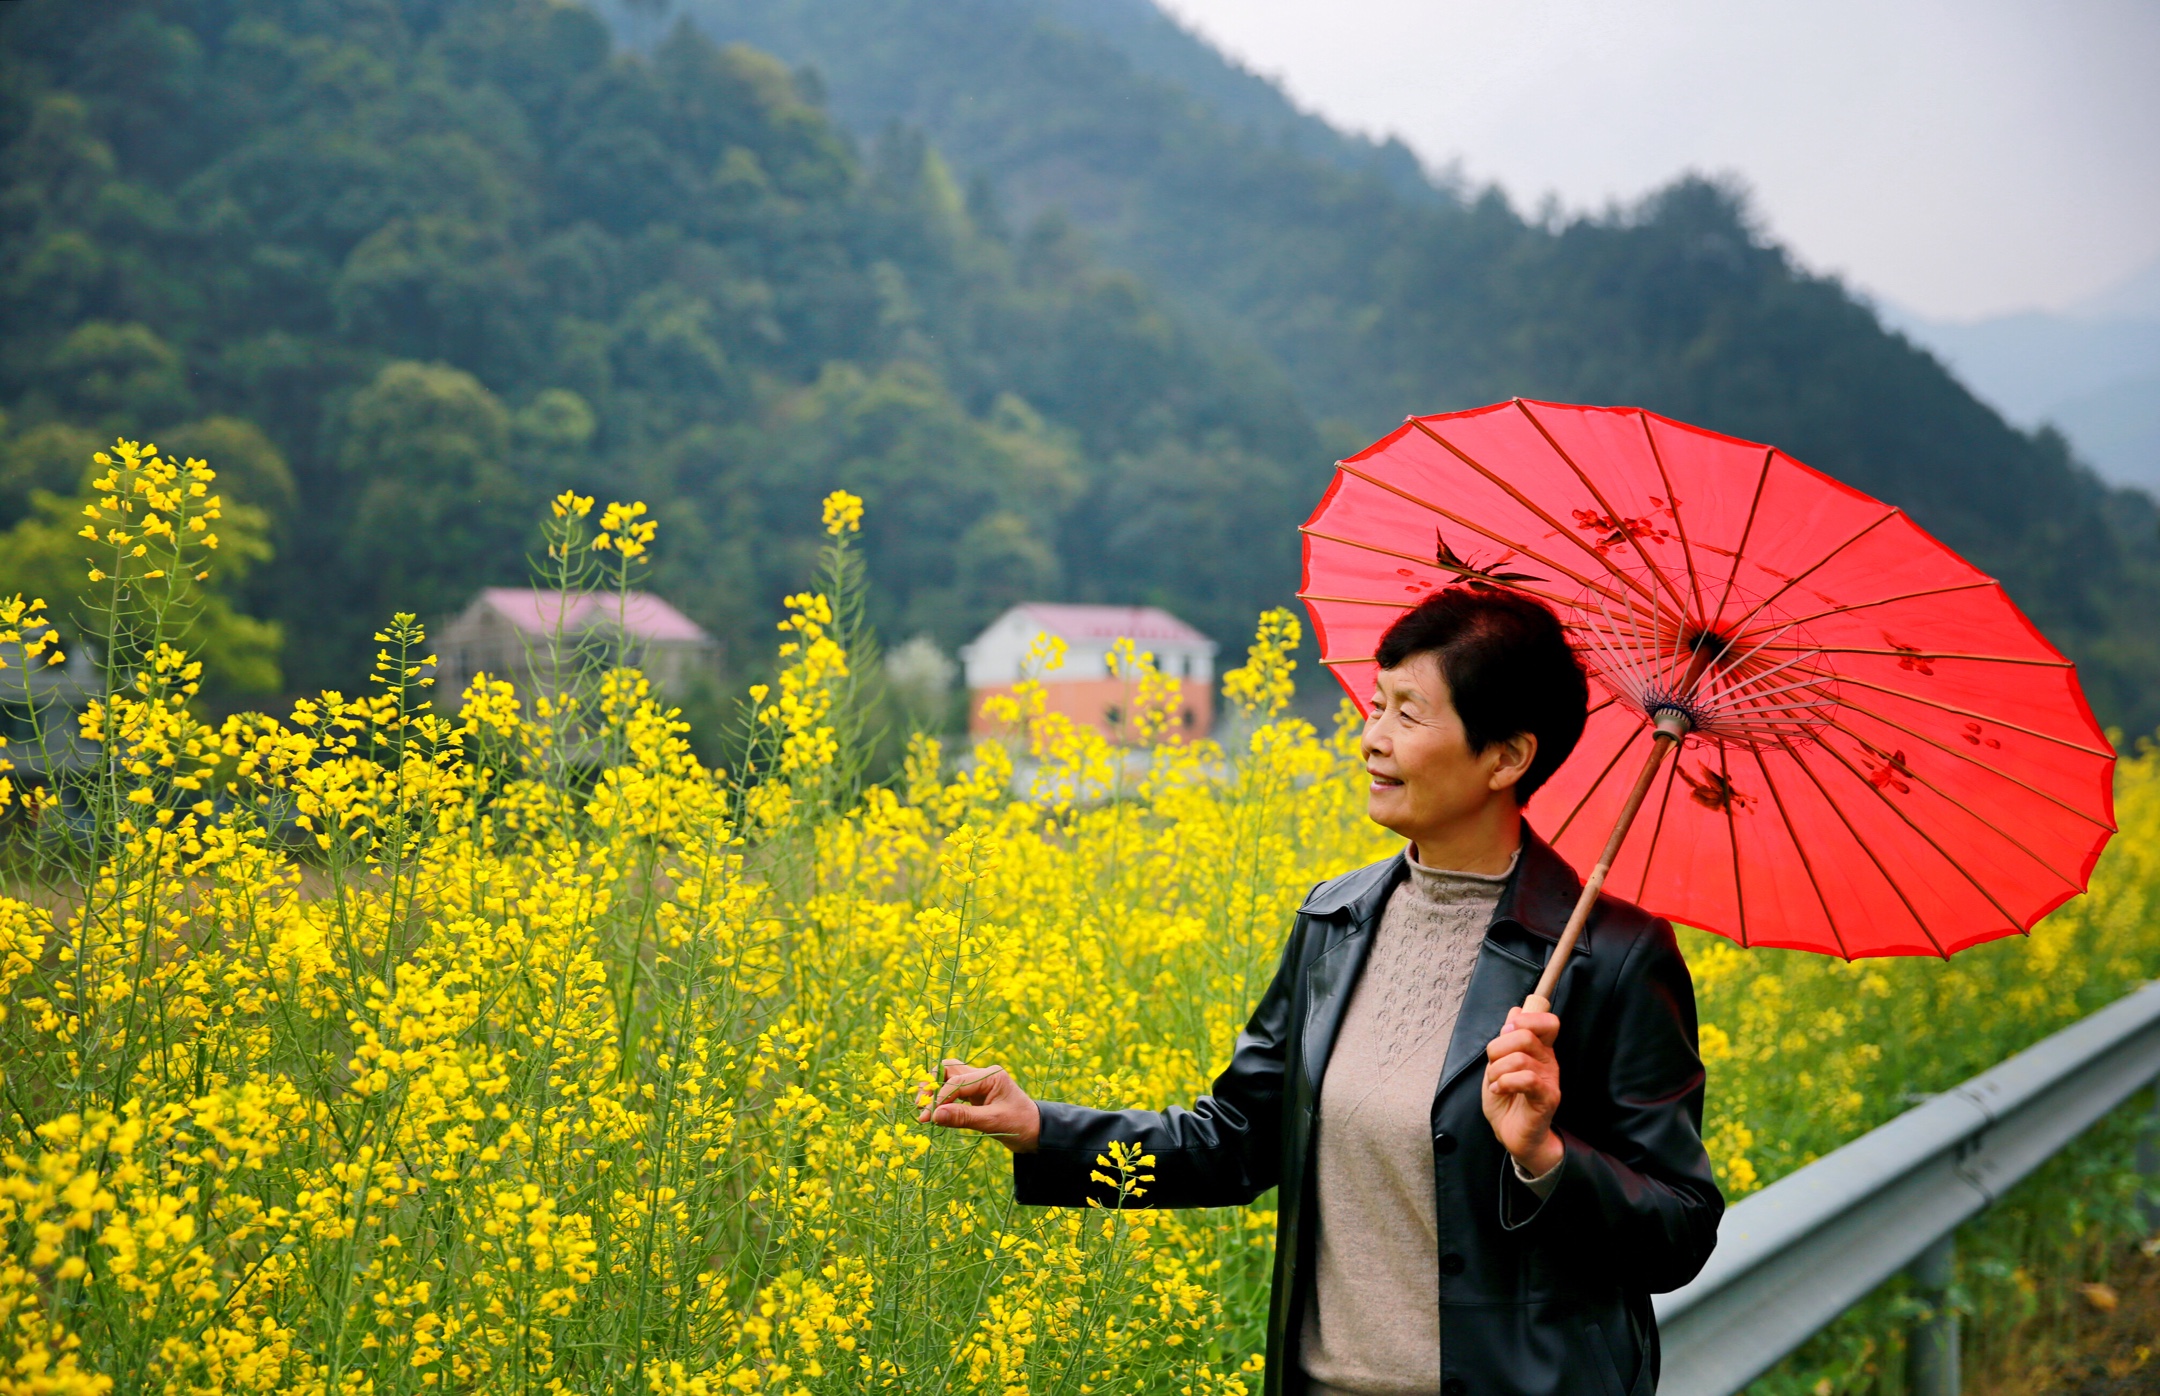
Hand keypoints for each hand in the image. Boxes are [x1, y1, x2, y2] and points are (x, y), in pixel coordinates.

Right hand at [915, 1059, 1041, 1152]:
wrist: (1037, 1132)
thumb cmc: (1020, 1125)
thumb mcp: (992, 1122)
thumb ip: (963, 1118)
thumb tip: (934, 1115)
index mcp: (990, 1076)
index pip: (957, 1082)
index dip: (939, 1098)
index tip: (927, 1116)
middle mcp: (983, 1075)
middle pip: (949, 1070)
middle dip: (932, 1086)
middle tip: (921, 1107)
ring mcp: (979, 1083)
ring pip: (949, 1078)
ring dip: (935, 1090)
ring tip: (924, 1108)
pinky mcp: (976, 1094)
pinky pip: (954, 1090)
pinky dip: (943, 1098)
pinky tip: (936, 1112)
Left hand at [1483, 1006, 1562, 1175]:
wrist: (1511, 1134)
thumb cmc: (1506, 1100)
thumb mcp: (1499, 1064)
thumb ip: (1507, 1039)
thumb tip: (1515, 1009)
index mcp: (1540, 1050)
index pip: (1547, 1021)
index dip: (1525, 1019)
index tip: (1506, 1032)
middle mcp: (1549, 1061)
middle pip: (1525, 1035)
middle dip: (1498, 1048)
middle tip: (1493, 1066)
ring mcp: (1550, 1080)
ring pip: (1520, 1057)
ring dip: (1497, 1070)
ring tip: (1494, 1083)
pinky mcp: (1547, 1098)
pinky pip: (1526, 1078)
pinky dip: (1504, 1082)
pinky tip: (1498, 1090)